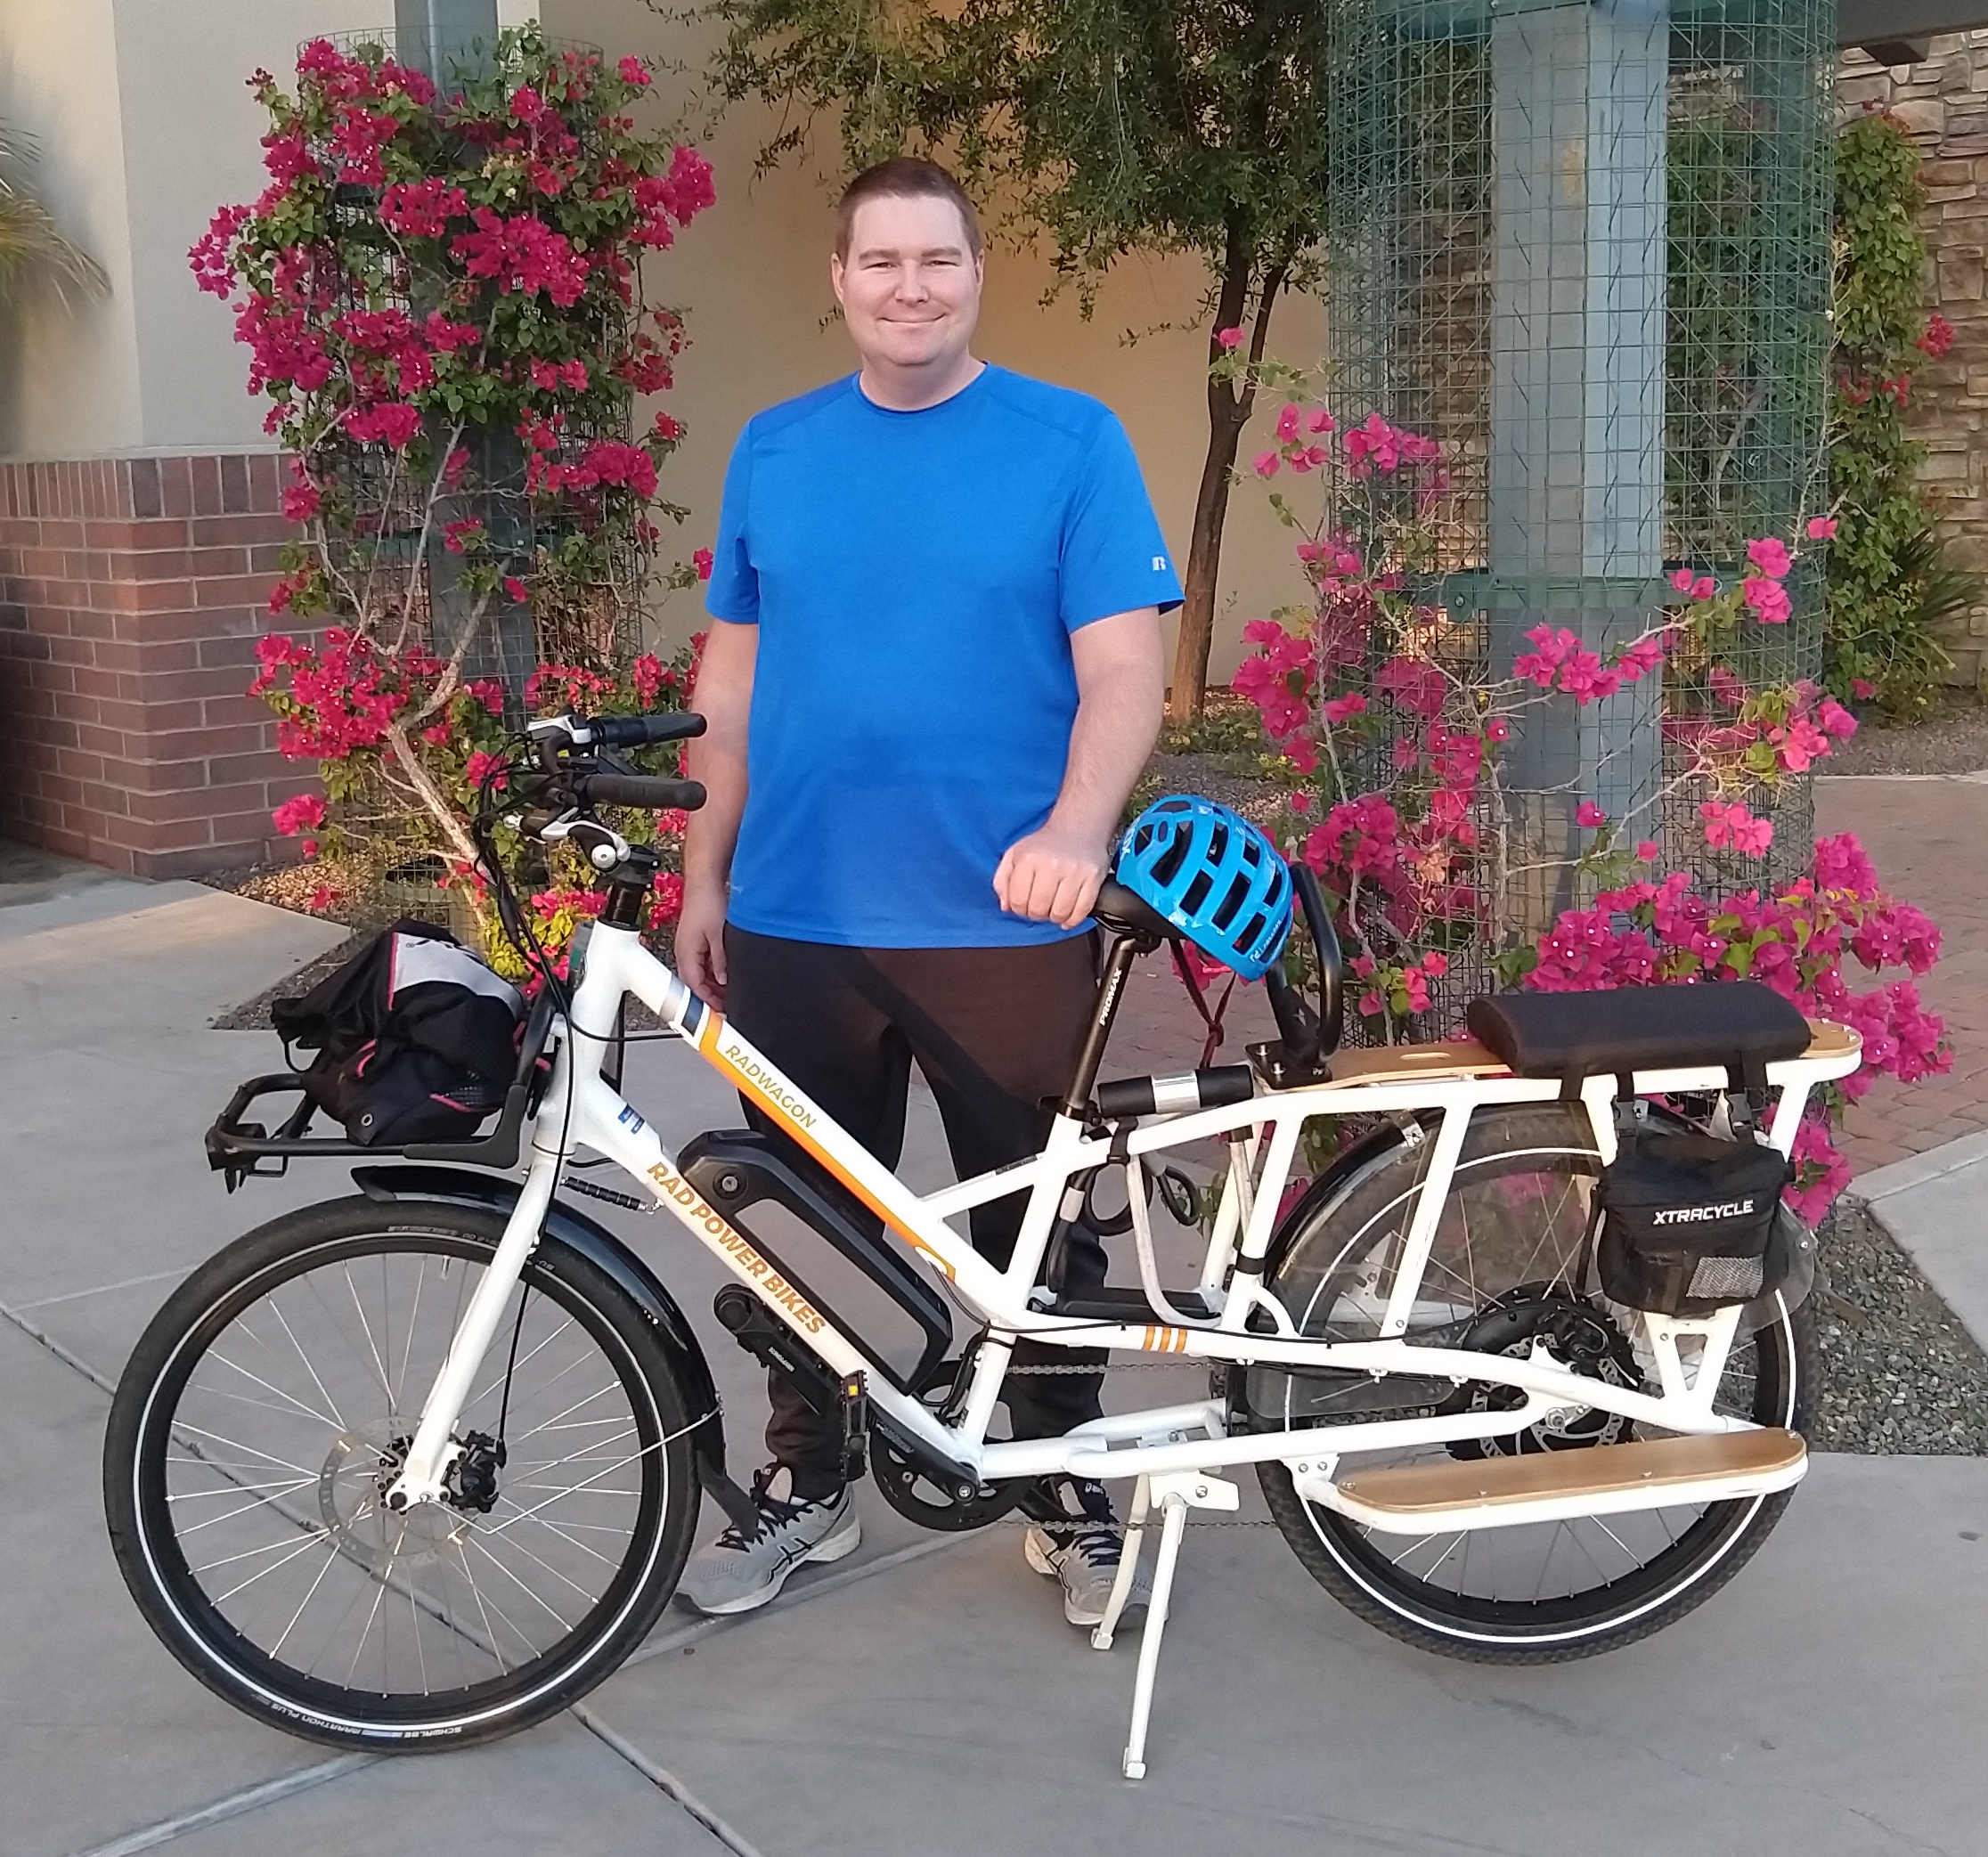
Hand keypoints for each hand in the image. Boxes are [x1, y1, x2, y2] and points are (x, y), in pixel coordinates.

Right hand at [674, 881, 729, 1008]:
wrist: (705, 882)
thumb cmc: (707, 902)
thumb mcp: (718, 936)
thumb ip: (721, 960)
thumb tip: (724, 980)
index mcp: (686, 953)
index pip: (693, 987)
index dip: (705, 1002)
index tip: (716, 1014)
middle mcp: (685, 952)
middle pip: (695, 984)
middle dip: (710, 998)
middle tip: (726, 1008)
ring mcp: (690, 947)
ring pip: (699, 975)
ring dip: (712, 986)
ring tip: (729, 995)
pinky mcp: (696, 941)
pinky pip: (703, 964)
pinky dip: (713, 973)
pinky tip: (726, 977)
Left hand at [993, 824, 1106, 929]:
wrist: (1077, 828)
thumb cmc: (1044, 845)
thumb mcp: (1015, 854)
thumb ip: (1002, 880)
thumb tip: (1006, 906)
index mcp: (1029, 858)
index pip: (1018, 900)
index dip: (1018, 909)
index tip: (1024, 905)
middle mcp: (1052, 864)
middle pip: (1038, 909)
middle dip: (1036, 914)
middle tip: (1039, 907)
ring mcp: (1074, 872)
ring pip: (1060, 913)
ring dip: (1054, 918)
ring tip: (1053, 909)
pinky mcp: (1093, 878)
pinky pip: (1082, 910)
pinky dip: (1073, 920)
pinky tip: (1067, 917)